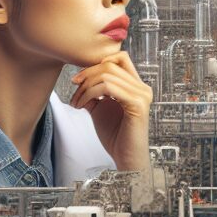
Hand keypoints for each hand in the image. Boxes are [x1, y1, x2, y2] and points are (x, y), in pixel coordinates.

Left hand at [69, 51, 152, 170]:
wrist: (126, 158)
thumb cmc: (115, 136)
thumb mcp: (100, 109)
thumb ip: (94, 93)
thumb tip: (79, 80)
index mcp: (136, 86)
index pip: (119, 58)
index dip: (96, 64)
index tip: (79, 79)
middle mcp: (142, 88)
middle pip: (110, 64)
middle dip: (86, 75)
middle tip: (74, 90)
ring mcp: (142, 95)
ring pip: (107, 75)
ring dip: (85, 87)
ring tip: (76, 102)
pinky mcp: (137, 104)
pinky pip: (108, 88)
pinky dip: (90, 93)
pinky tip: (82, 105)